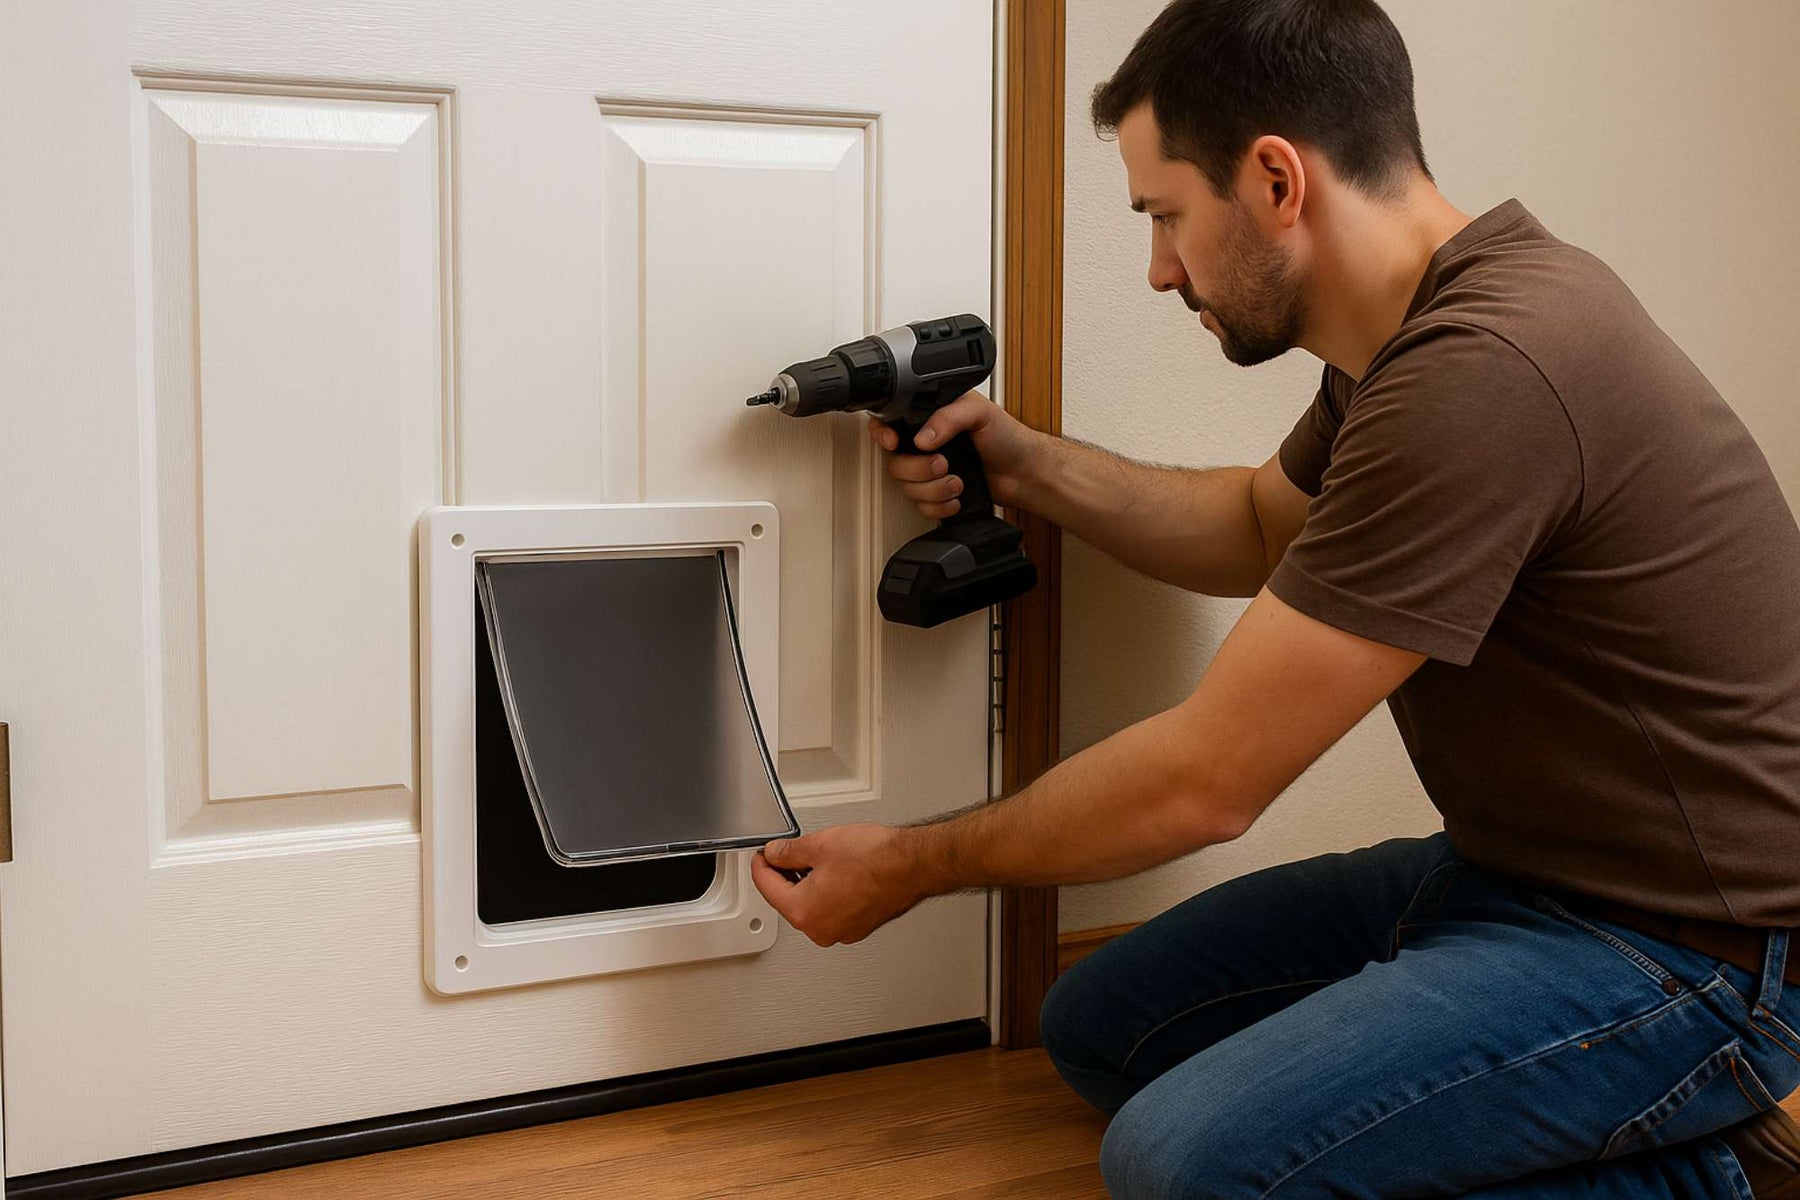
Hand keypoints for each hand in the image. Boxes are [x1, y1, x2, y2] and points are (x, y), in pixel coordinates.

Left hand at [750, 824, 924, 945]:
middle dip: (785, 875)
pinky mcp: (858, 927)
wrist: (913, 866)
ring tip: (819, 859)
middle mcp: (820, 929)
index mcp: (804, 912)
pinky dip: (828, 894)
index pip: (766, 888)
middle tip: (788, 852)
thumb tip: (775, 854)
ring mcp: (841, 932)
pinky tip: (837, 873)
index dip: (761, 865)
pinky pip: (831, 910)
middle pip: (788, 900)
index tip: (763, 855)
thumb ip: (789, 852)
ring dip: (807, 885)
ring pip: (811, 906)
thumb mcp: (820, 844)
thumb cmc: (876, 859)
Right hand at [868, 389, 1038, 519]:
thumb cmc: (1009, 438)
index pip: (890, 422)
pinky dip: (938, 507)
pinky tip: (956, 498)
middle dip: (918, 470)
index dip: (884, 435)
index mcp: (931, 418)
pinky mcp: (939, 494)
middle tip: (943, 464)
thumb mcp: (979, 412)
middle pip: (895, 463)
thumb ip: (947, 417)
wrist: (1025, 474)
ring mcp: (931, 471)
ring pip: (908, 488)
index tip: (895, 443)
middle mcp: (927, 445)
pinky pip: (921, 507)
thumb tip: (922, 438)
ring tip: (957, 482)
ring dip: (933, 490)